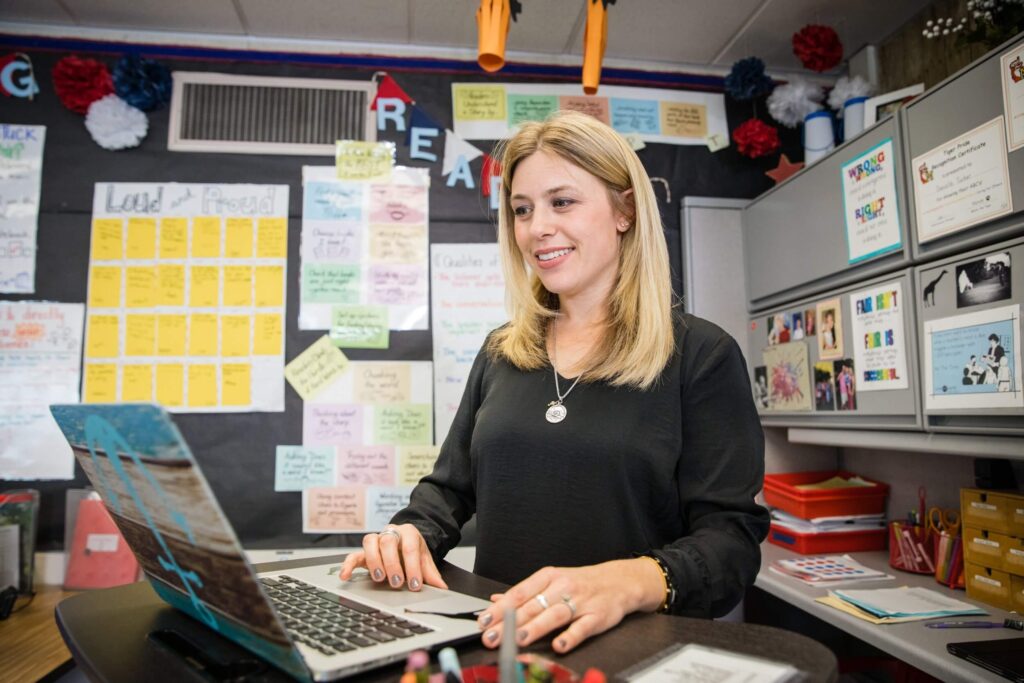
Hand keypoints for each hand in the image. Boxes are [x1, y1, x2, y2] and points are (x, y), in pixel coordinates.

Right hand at [338, 524, 446, 591]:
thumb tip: (441, 587)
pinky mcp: (363, 550)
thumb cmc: (413, 550)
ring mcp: (376, 540)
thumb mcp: (424, 559)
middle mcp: (391, 533)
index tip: (414, 584)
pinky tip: (345, 576)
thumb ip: (431, 573)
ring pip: (370, 542)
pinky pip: (353, 554)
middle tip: (397, 582)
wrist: (405, 540)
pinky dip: (348, 564)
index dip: (413, 567)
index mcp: (408, 532)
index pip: (410, 547)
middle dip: (392, 563)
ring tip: (379, 579)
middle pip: (388, 541)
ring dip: (374, 561)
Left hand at [474, 558, 664, 653]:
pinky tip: (559, 646)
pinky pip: (583, 628)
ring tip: (518, 638)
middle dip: (509, 622)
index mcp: (548, 577)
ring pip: (555, 615)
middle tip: (492, 636)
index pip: (520, 592)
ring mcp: (581, 602)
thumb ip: (524, 593)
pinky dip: (571, 637)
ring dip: (535, 627)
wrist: (619, 581)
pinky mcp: (597, 616)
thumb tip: (495, 601)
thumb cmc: (581, 583)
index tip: (483, 621)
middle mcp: (562, 587)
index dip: (500, 608)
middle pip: (533, 605)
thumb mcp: (551, 581)